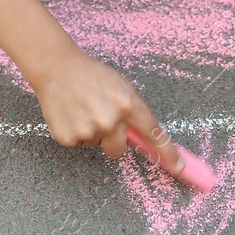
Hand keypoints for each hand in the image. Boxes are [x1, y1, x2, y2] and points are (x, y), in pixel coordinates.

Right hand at [33, 50, 181, 169]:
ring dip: (93, 133)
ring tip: (83, 109)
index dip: (167, 152)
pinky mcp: (68, 138)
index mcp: (127, 104)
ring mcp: (88, 131)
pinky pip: (79, 144)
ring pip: (98, 145)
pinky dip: (76, 133)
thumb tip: (144, 136)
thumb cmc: (92, 75)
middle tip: (101, 118)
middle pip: (119, 150)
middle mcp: (110, 121)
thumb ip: (133, 110)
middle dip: (113, 139)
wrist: (57, 68)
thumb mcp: (120, 86)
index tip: (178, 166)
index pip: (153, 134)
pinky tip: (71, 114)